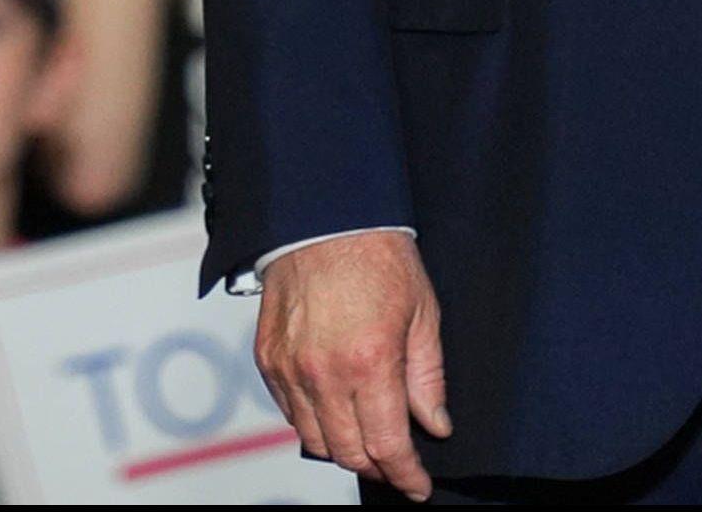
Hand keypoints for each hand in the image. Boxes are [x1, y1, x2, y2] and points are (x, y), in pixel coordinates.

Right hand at [257, 230, 449, 498]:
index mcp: (369, 362)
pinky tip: (333, 409)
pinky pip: (289, 411)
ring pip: (315, 440)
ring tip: (365, 437)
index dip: (406, 475)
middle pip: (349, 453)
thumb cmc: (377, 255)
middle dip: (377, 467)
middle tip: (396, 464)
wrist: (324, 216)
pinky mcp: (267, 357)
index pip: (387, 445)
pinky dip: (312, 421)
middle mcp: (324, 372)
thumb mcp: (422, 313)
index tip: (417, 486)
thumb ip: (427, 377)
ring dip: (343, 448)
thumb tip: (434, 425)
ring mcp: (290, 367)